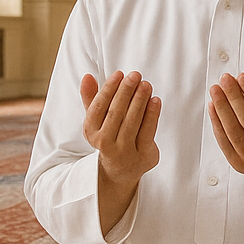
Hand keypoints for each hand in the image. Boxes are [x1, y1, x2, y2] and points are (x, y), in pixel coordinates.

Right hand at [80, 71, 160, 233]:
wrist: (121, 170)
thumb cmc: (109, 136)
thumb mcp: (97, 120)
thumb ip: (92, 98)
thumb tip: (87, 76)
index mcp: (91, 131)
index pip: (98, 107)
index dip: (108, 89)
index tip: (119, 74)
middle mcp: (104, 143)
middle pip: (116, 113)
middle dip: (126, 92)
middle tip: (136, 75)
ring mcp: (124, 151)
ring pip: (132, 122)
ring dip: (140, 101)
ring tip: (146, 84)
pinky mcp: (142, 155)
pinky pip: (148, 132)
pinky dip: (152, 115)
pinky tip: (155, 100)